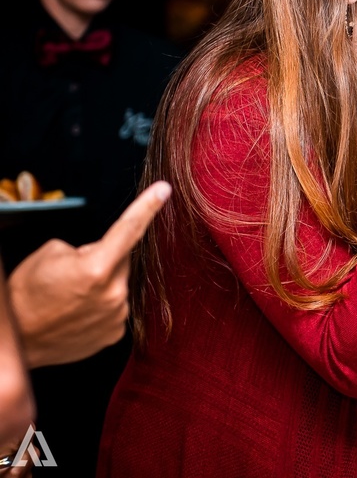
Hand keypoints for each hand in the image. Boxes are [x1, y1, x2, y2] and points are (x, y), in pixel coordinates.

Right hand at [7, 181, 170, 367]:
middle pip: (122, 261)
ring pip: (118, 286)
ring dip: (102, 285)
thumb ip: (86, 247)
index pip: (129, 229)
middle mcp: (113, 293)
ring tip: (71, 298)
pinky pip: (115, 308)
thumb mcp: (50, 255)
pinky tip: (78, 312)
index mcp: (97, 268)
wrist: (18, 340)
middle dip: (104, 260)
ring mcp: (116, 316)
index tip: (165, 190)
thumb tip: (102, 253)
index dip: (148, 206)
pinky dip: (101, 306)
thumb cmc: (27, 296)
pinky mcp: (114, 333)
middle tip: (74, 274)